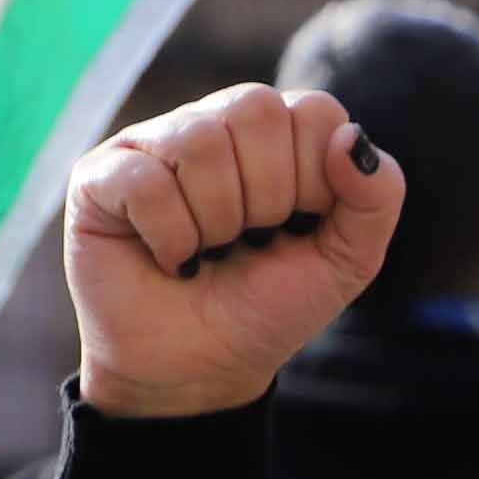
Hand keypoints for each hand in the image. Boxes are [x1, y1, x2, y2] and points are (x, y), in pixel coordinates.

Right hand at [65, 83, 400, 418]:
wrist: (200, 368)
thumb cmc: (268, 306)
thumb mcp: (348, 261)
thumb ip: (377, 198)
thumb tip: (349, 135)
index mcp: (278, 134)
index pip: (314, 110)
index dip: (314, 180)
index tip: (298, 227)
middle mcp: (214, 123)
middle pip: (255, 111)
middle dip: (267, 198)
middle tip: (249, 241)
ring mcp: (153, 143)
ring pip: (199, 142)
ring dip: (217, 222)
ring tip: (209, 251)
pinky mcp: (101, 175)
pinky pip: (146, 180)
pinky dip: (171, 237)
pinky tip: (169, 258)